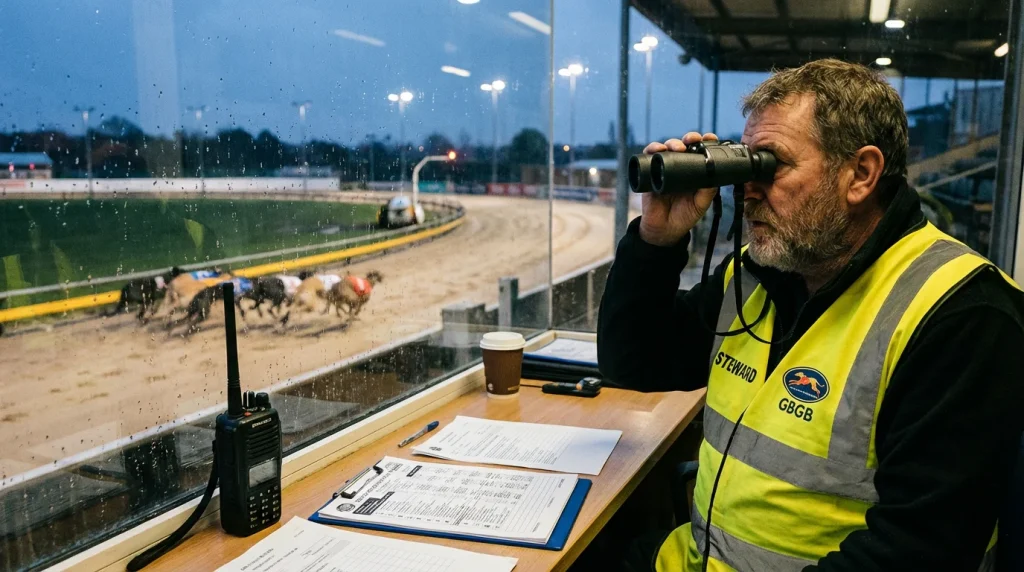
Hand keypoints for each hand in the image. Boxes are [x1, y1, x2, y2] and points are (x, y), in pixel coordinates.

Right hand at [638, 132, 719, 246]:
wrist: (664, 230)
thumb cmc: (684, 217)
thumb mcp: (700, 204)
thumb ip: (708, 191)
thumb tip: (716, 174)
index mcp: (695, 171)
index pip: (700, 151)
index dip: (705, 142)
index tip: (710, 138)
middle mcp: (680, 167)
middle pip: (684, 145)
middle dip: (689, 138)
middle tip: (692, 140)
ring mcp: (664, 168)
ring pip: (667, 148)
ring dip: (672, 142)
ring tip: (676, 147)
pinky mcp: (650, 173)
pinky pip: (648, 157)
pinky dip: (652, 150)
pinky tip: (657, 150)